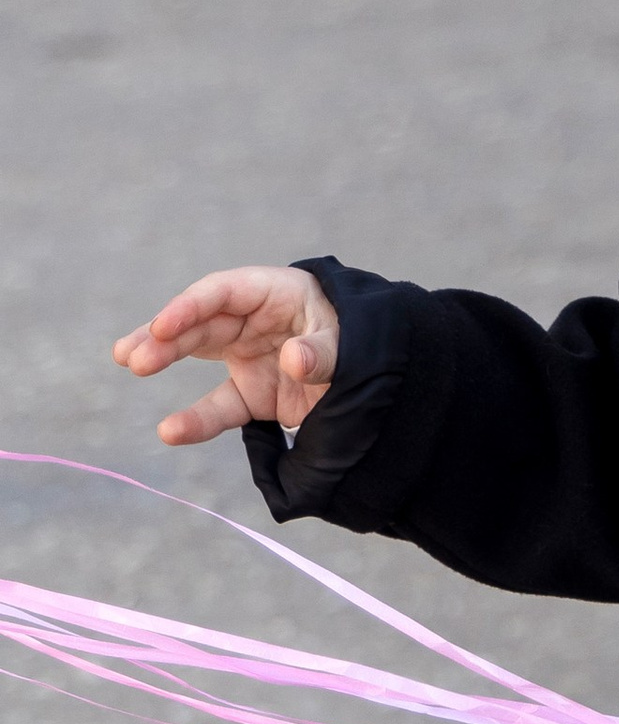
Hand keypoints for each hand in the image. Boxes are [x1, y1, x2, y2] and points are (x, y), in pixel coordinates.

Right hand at [111, 267, 341, 446]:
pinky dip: (198, 420)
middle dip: (166, 337)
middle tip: (135, 358)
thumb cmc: (363, 341)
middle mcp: (253, 319)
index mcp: (274, 292)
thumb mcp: (350, 343)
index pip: (223, 292)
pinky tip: (170, 431)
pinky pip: (221, 406)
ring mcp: (249, 354)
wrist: (385, 376)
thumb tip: (293, 360)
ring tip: (127, 360)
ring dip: (163, 357)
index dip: (190, 307)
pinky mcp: (253, 391)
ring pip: (197, 353)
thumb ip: (323, 352)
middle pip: (201, 323)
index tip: (163, 326)